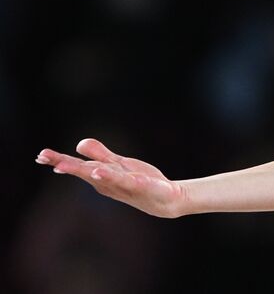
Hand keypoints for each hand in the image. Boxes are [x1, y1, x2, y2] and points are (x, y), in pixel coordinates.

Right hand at [36, 138, 187, 217]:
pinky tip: (99, 172)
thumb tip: (79, 144)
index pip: (77, 166)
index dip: (59, 160)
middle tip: (42, 157)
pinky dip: (111, 176)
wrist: (165, 198)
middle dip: (64, 163)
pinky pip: (124, 179)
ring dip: (84, 170)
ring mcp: (122, 184)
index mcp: (100, 176)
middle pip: (83, 170)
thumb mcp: (118, 164)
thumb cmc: (139, 182)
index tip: (40, 155)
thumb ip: (100, 154)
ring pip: (101, 175)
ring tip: (64, 164)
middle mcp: (107, 182)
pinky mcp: (139, 185)